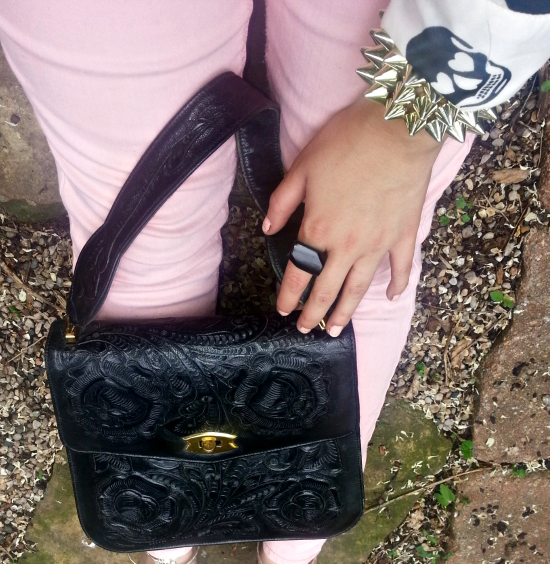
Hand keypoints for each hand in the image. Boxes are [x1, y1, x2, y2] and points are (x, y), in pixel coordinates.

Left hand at [264, 96, 441, 334]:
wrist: (398, 127)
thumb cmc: (346, 142)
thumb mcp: (302, 167)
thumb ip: (282, 202)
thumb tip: (267, 228)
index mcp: (318, 230)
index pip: (297, 274)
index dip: (288, 296)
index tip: (284, 310)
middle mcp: (346, 247)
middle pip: (326, 290)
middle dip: (313, 313)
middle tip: (306, 328)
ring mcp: (377, 245)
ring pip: (357, 288)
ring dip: (345, 312)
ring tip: (336, 329)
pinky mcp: (403, 235)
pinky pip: (399, 268)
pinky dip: (395, 285)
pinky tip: (389, 297)